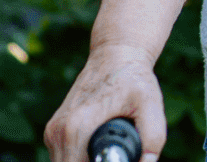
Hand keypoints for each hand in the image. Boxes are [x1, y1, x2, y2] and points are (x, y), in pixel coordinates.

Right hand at [44, 43, 164, 161]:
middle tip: (116, 151)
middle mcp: (59, 132)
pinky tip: (98, 144)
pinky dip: (79, 156)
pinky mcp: (53, 131)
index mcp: (77, 128)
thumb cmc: (134, 78)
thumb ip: (152, 137)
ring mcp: (53, 132)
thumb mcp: (151, 104)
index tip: (117, 156)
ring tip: (108, 147)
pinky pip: (64, 156)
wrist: (116, 54)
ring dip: (86, 161)